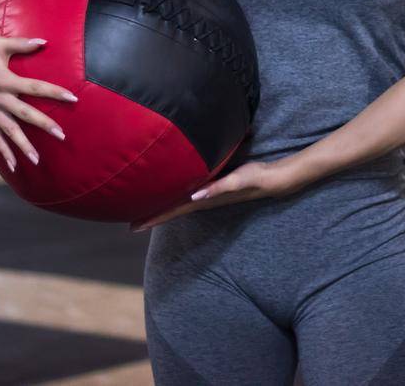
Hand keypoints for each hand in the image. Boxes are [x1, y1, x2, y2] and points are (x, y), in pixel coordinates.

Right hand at [0, 33, 76, 171]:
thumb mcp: (2, 43)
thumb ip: (23, 44)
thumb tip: (45, 41)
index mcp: (5, 79)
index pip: (34, 87)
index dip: (54, 92)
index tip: (72, 98)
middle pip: (24, 114)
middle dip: (43, 125)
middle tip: (61, 135)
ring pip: (7, 131)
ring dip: (22, 146)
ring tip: (36, 160)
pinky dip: (2, 150)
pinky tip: (13, 165)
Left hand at [129, 159, 301, 230]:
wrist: (273, 179)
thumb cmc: (255, 178)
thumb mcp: (237, 180)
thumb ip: (218, 188)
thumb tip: (195, 196)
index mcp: (204, 199)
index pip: (173, 210)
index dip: (153, 218)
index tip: (133, 228)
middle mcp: (203, 199)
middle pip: (172, 209)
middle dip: (152, 216)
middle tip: (131, 223)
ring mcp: (208, 195)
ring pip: (179, 202)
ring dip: (163, 207)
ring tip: (146, 210)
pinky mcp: (214, 186)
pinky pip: (189, 193)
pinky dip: (177, 196)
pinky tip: (173, 194)